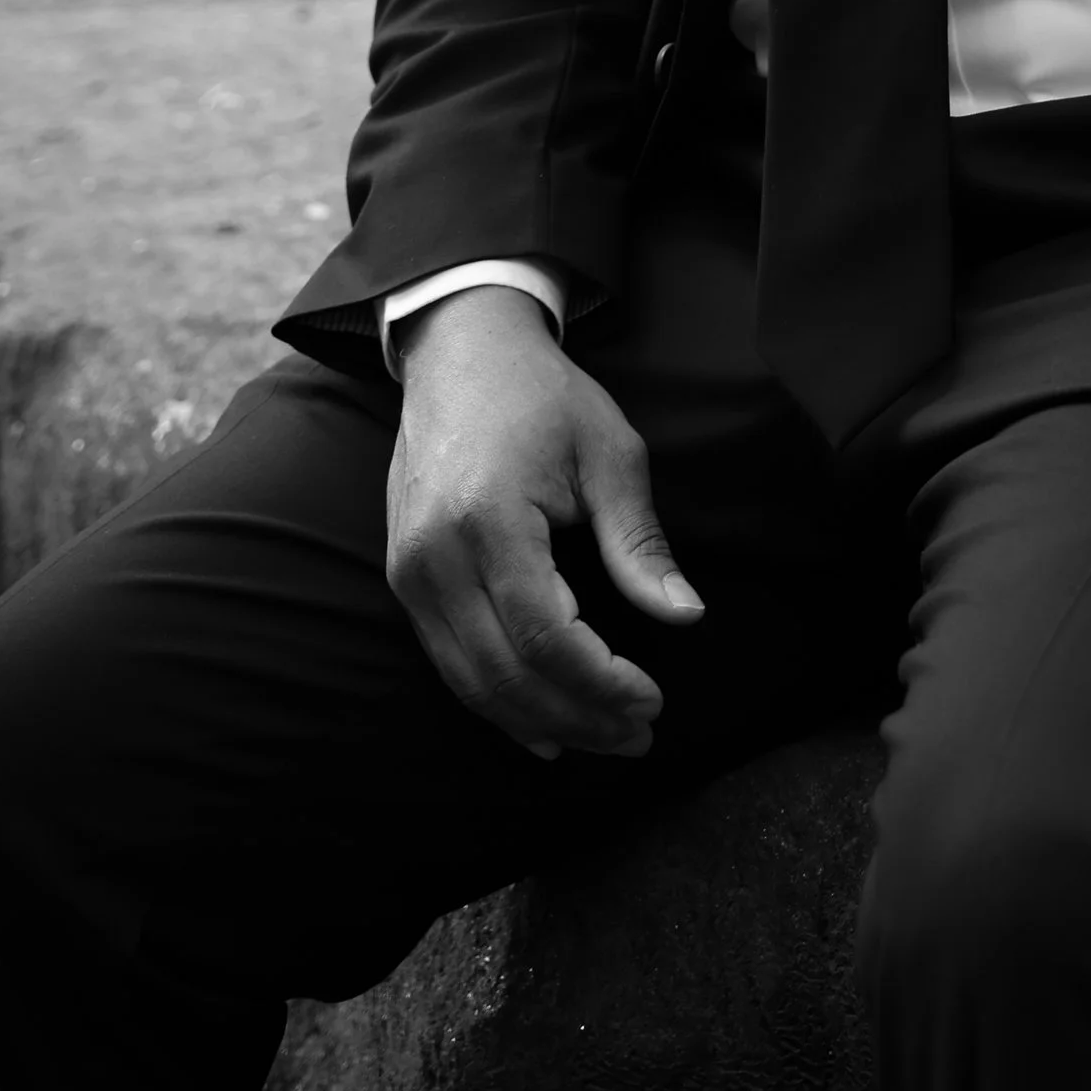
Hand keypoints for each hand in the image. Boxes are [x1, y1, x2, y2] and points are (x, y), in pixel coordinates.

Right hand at [386, 285, 701, 761]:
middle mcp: (435, 555)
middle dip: (578, 717)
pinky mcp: (404, 577)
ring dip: (541, 723)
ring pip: (471, 683)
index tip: (654, 701)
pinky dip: (497, 702)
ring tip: (604, 738)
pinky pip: (448, 663)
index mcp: (489, 518)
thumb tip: (686, 616)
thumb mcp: (608, 451)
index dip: (600, 683)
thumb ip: (639, 540)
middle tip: (639, 736)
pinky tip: (543, 727)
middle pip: (505, 674)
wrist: (459, 352)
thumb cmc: (542, 396)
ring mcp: (410, 571)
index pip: (545, 636)